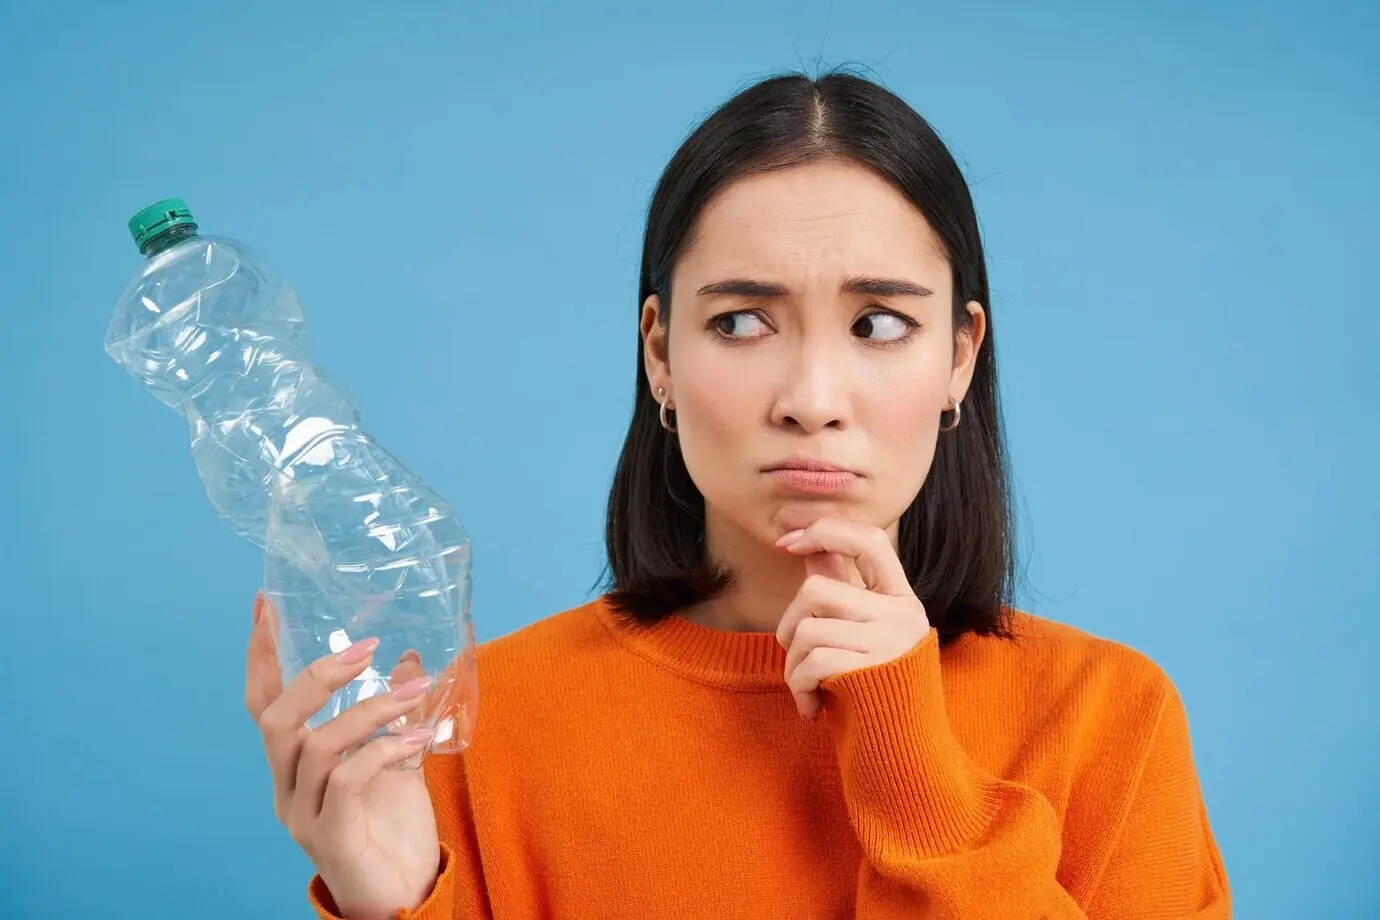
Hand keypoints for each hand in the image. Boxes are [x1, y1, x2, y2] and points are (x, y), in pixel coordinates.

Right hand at [244, 592, 441, 919]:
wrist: (402, 899)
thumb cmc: (391, 831)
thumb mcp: (397, 760)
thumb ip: (396, 715)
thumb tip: (409, 659)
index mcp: (293, 767)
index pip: (263, 702)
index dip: (261, 654)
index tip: (266, 602)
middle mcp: (286, 789)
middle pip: (276, 719)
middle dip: (317, 675)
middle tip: (365, 647)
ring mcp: (303, 815)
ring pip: (315, 745)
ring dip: (368, 709)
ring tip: (415, 689)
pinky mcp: (332, 837)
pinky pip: (348, 779)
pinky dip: (384, 748)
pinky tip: (420, 735)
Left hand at [774, 519, 930, 718]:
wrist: (902, 753)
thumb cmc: (873, 690)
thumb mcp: (861, 635)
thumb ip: (842, 592)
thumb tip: (810, 549)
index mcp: (902, 598)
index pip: (870, 540)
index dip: (826, 531)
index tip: (788, 542)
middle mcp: (903, 615)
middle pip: (816, 590)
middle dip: (789, 624)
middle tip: (796, 656)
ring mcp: (890, 642)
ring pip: (807, 627)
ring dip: (792, 663)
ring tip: (806, 686)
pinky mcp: (873, 671)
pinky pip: (811, 661)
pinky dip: (798, 685)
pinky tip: (810, 706)